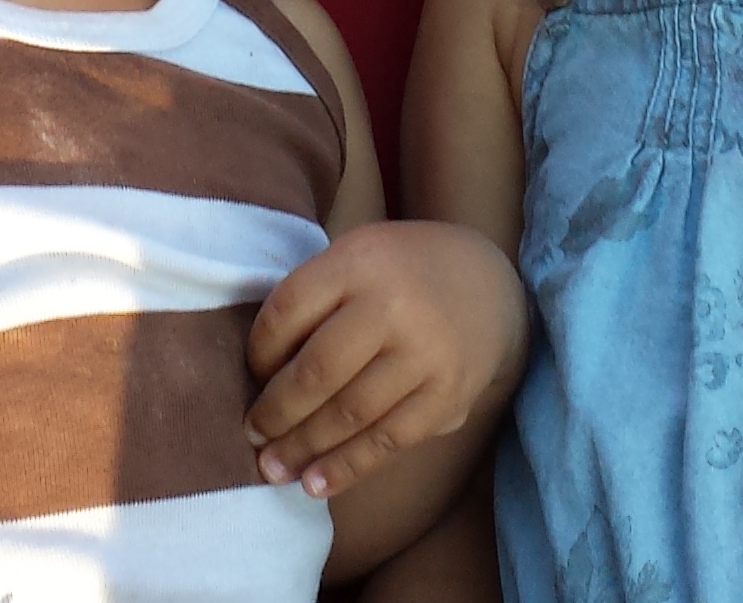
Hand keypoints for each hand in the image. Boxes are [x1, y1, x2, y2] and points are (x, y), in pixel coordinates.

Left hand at [245, 219, 526, 499]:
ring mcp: (426, 354)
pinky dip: (348, 467)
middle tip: (252, 434)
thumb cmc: (400, 277)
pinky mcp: (449, 396)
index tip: (251, 374)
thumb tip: (260, 376)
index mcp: (360, 261)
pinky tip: (316, 484)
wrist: (490, 287)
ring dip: (304, 448)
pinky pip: (389, 440)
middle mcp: (394, 305)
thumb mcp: (357, 258)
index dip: (259, 351)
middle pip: (318, 369)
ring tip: (273, 469)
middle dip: (276, 411)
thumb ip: (314, 300)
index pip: (288, 311)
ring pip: (351, 413)